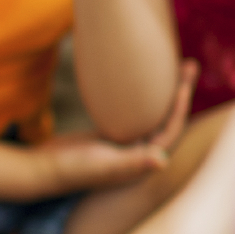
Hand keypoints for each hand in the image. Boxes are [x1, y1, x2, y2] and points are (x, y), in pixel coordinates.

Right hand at [28, 60, 194, 193]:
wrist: (45, 168)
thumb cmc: (74, 169)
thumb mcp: (104, 163)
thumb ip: (132, 162)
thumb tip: (163, 161)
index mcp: (144, 162)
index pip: (171, 131)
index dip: (180, 109)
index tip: (183, 85)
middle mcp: (141, 152)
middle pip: (168, 118)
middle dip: (179, 92)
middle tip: (189, 64)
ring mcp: (127, 143)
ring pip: (153, 113)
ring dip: (164, 91)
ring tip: (171, 65)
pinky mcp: (113, 135)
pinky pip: (135, 112)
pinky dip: (143, 96)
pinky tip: (141, 78)